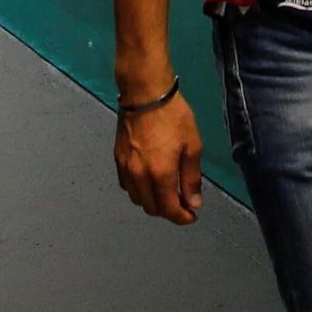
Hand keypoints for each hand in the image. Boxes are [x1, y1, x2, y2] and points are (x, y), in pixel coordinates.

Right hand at [114, 90, 204, 223]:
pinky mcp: (117, 159)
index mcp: (160, 174)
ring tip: (166, 193)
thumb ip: (191, 178)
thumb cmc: (173, 116)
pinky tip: (149, 181)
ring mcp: (125, 168)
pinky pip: (127, 186)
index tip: (191, 216)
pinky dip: (139, 191)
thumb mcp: (192, 146)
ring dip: (153, 202)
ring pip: (137, 199)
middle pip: (151, 208)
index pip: (169, 209)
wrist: (144, 93)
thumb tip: (193, 204)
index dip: (182, 218)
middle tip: (182, 204)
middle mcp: (139, 176)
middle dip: (168, 211)